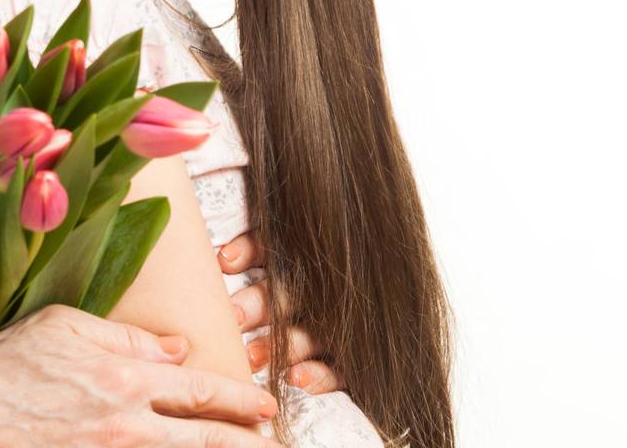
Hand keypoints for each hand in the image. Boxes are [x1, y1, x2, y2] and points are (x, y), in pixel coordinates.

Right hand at [0, 304, 277, 446]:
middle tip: (276, 444)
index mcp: (122, 380)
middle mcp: (124, 427)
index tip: (265, 407)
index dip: (237, 400)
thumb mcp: (62, 326)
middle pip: (202, 440)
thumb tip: (174, 348)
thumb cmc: (1, 369)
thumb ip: (124, 336)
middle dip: (245, 443)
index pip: (197, 391)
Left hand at [218, 231, 340, 393]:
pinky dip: (318, 375)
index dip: (248, 251)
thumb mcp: (287, 247)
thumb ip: (250, 250)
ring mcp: (337, 328)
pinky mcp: (352, 362)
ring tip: (252, 357)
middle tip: (233, 317)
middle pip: (287, 295)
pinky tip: (295, 379)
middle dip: (258, 305)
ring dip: (282, 346)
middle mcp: (319, 293)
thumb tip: (213, 252)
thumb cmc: (315, 277)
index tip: (224, 260)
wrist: (412, 312)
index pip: (271, 248)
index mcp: (298, 262)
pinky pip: (338, 370)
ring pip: (308, 335)